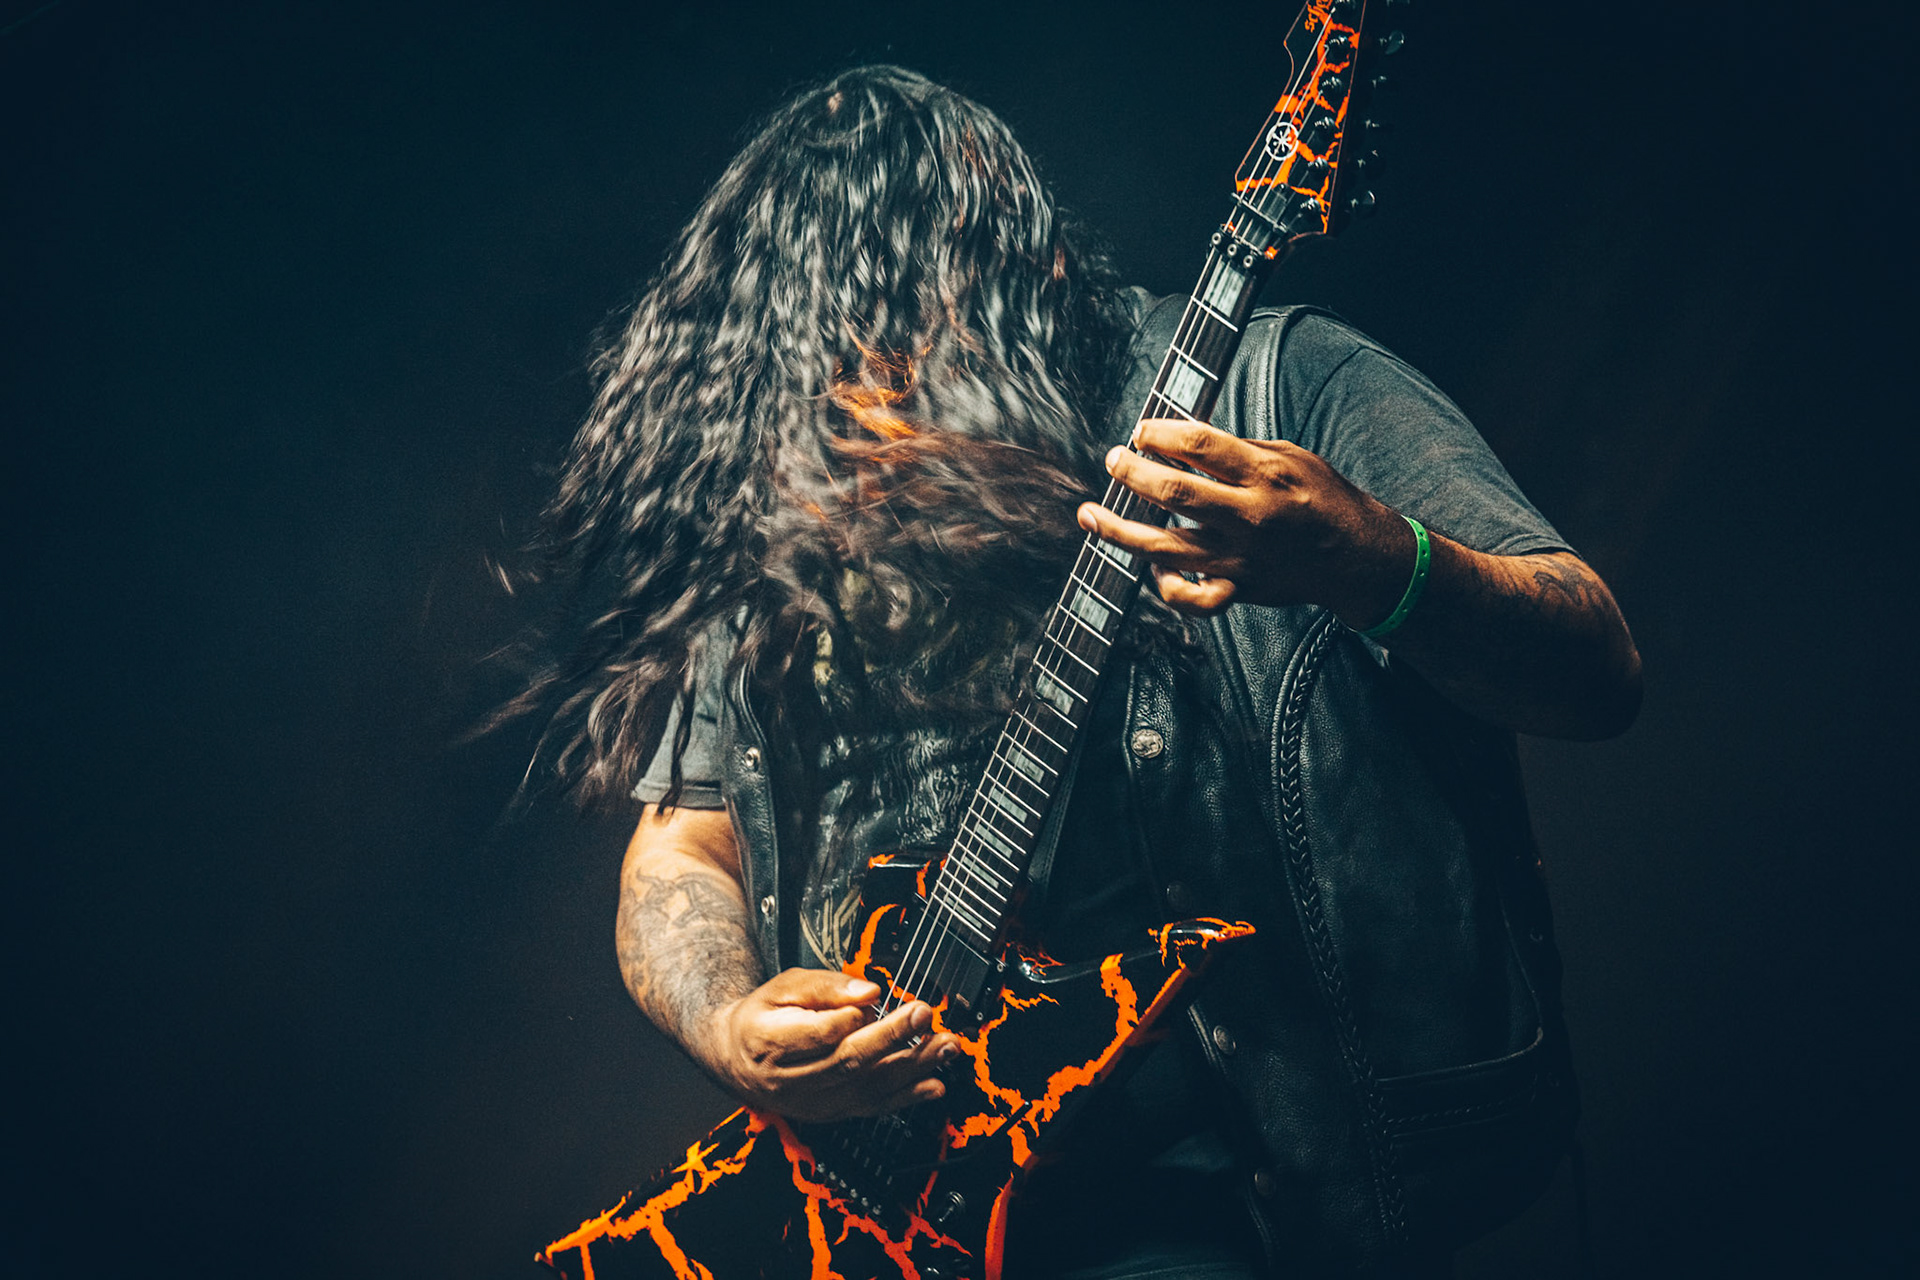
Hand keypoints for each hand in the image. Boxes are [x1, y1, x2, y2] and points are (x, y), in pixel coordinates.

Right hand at [696, 968, 960, 1122]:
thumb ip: (826, 987)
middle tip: (923, 1014)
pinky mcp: (830, 1114)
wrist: (738, 1057)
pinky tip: (934, 1085)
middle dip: (891, 1038)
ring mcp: (811, 1102)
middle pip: (846, 1062)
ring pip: (865, 1088)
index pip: (815, 1035)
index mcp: (768, 1042)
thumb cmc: (764, 1016)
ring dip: (910, 1068)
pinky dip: (906, 1097)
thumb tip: (869, 992)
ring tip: (944, 1046)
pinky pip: (871, 1108)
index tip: (878, 999)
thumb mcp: (783, 987)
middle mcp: (789, 1080)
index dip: (849, 1020)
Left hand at [1076, 419, 1409, 624]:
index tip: (1140, 431)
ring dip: (1118, 530)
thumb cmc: (1320, 497)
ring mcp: (1239, 556)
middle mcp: (1249, 516)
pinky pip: (1189, 598)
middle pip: (1174, 492)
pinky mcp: (1236, 587)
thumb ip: (1237, 449)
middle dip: (1132, 473)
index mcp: (1266, 474)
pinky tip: (1150, 568)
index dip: (1160, 433)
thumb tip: (1178, 438)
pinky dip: (1164, 586)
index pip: (1200, 444)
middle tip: (1113, 461)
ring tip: (1088, 514)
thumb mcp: (1290, 456)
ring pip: (1163, 547)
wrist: (1353, 556)